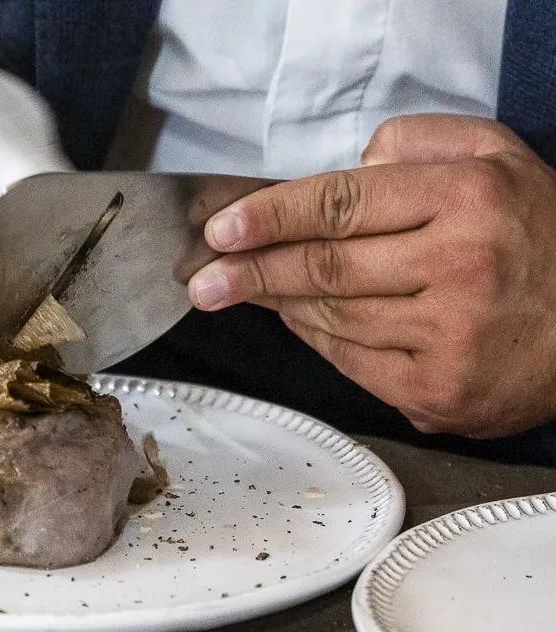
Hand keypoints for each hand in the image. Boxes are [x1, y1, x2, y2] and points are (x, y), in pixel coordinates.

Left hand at [187, 114, 555, 437]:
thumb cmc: (536, 236)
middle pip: (323, 267)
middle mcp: (459, 268)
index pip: (339, 205)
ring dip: (281, 303)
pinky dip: (316, 338)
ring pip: (330, 317)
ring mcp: (447, 338)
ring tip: (250, 290)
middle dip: (250, 271)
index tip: (220, 229)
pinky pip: (349, 361)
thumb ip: (416, 145)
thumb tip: (345, 166)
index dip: (268, 216)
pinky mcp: (436, 393)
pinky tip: (301, 319)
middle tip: (202, 277)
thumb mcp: (495, 158)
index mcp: (467, 200)